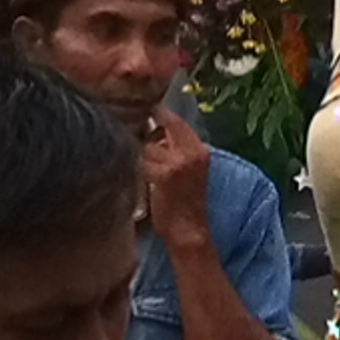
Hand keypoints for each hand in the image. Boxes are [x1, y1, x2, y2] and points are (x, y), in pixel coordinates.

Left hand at [139, 106, 216, 258]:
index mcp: (201, 151)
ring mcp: (178, 163)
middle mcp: (191, 153)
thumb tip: (155, 136)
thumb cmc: (186, 204)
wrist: (189, 231)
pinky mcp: (164, 175)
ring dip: (143, 157)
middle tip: (139, 134)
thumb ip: (178, 152)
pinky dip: (139, 170)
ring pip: (149, 147)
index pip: (178, 122)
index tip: (149, 108)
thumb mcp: (191, 171)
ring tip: (147, 172)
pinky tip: (143, 180)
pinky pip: (142, 163)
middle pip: (163, 128)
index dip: (161, 113)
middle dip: (148, 131)